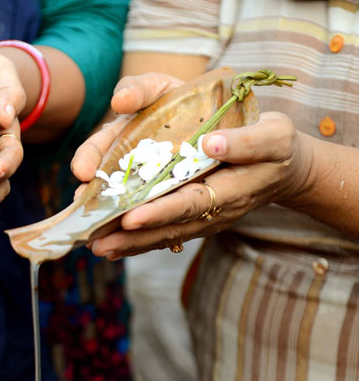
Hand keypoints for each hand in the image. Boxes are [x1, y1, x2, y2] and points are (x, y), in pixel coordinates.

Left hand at [70, 74, 311, 259]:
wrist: (286, 165)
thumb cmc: (276, 144)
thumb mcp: (274, 134)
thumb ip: (247, 141)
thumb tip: (211, 143)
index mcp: (233, 189)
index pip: (191, 203)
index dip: (161, 212)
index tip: (131, 217)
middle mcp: (215, 210)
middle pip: (169, 226)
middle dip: (133, 235)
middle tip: (98, 241)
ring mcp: (204, 218)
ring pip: (164, 234)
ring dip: (128, 242)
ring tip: (95, 246)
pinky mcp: (195, 218)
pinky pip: (165, 232)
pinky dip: (138, 240)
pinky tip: (111, 246)